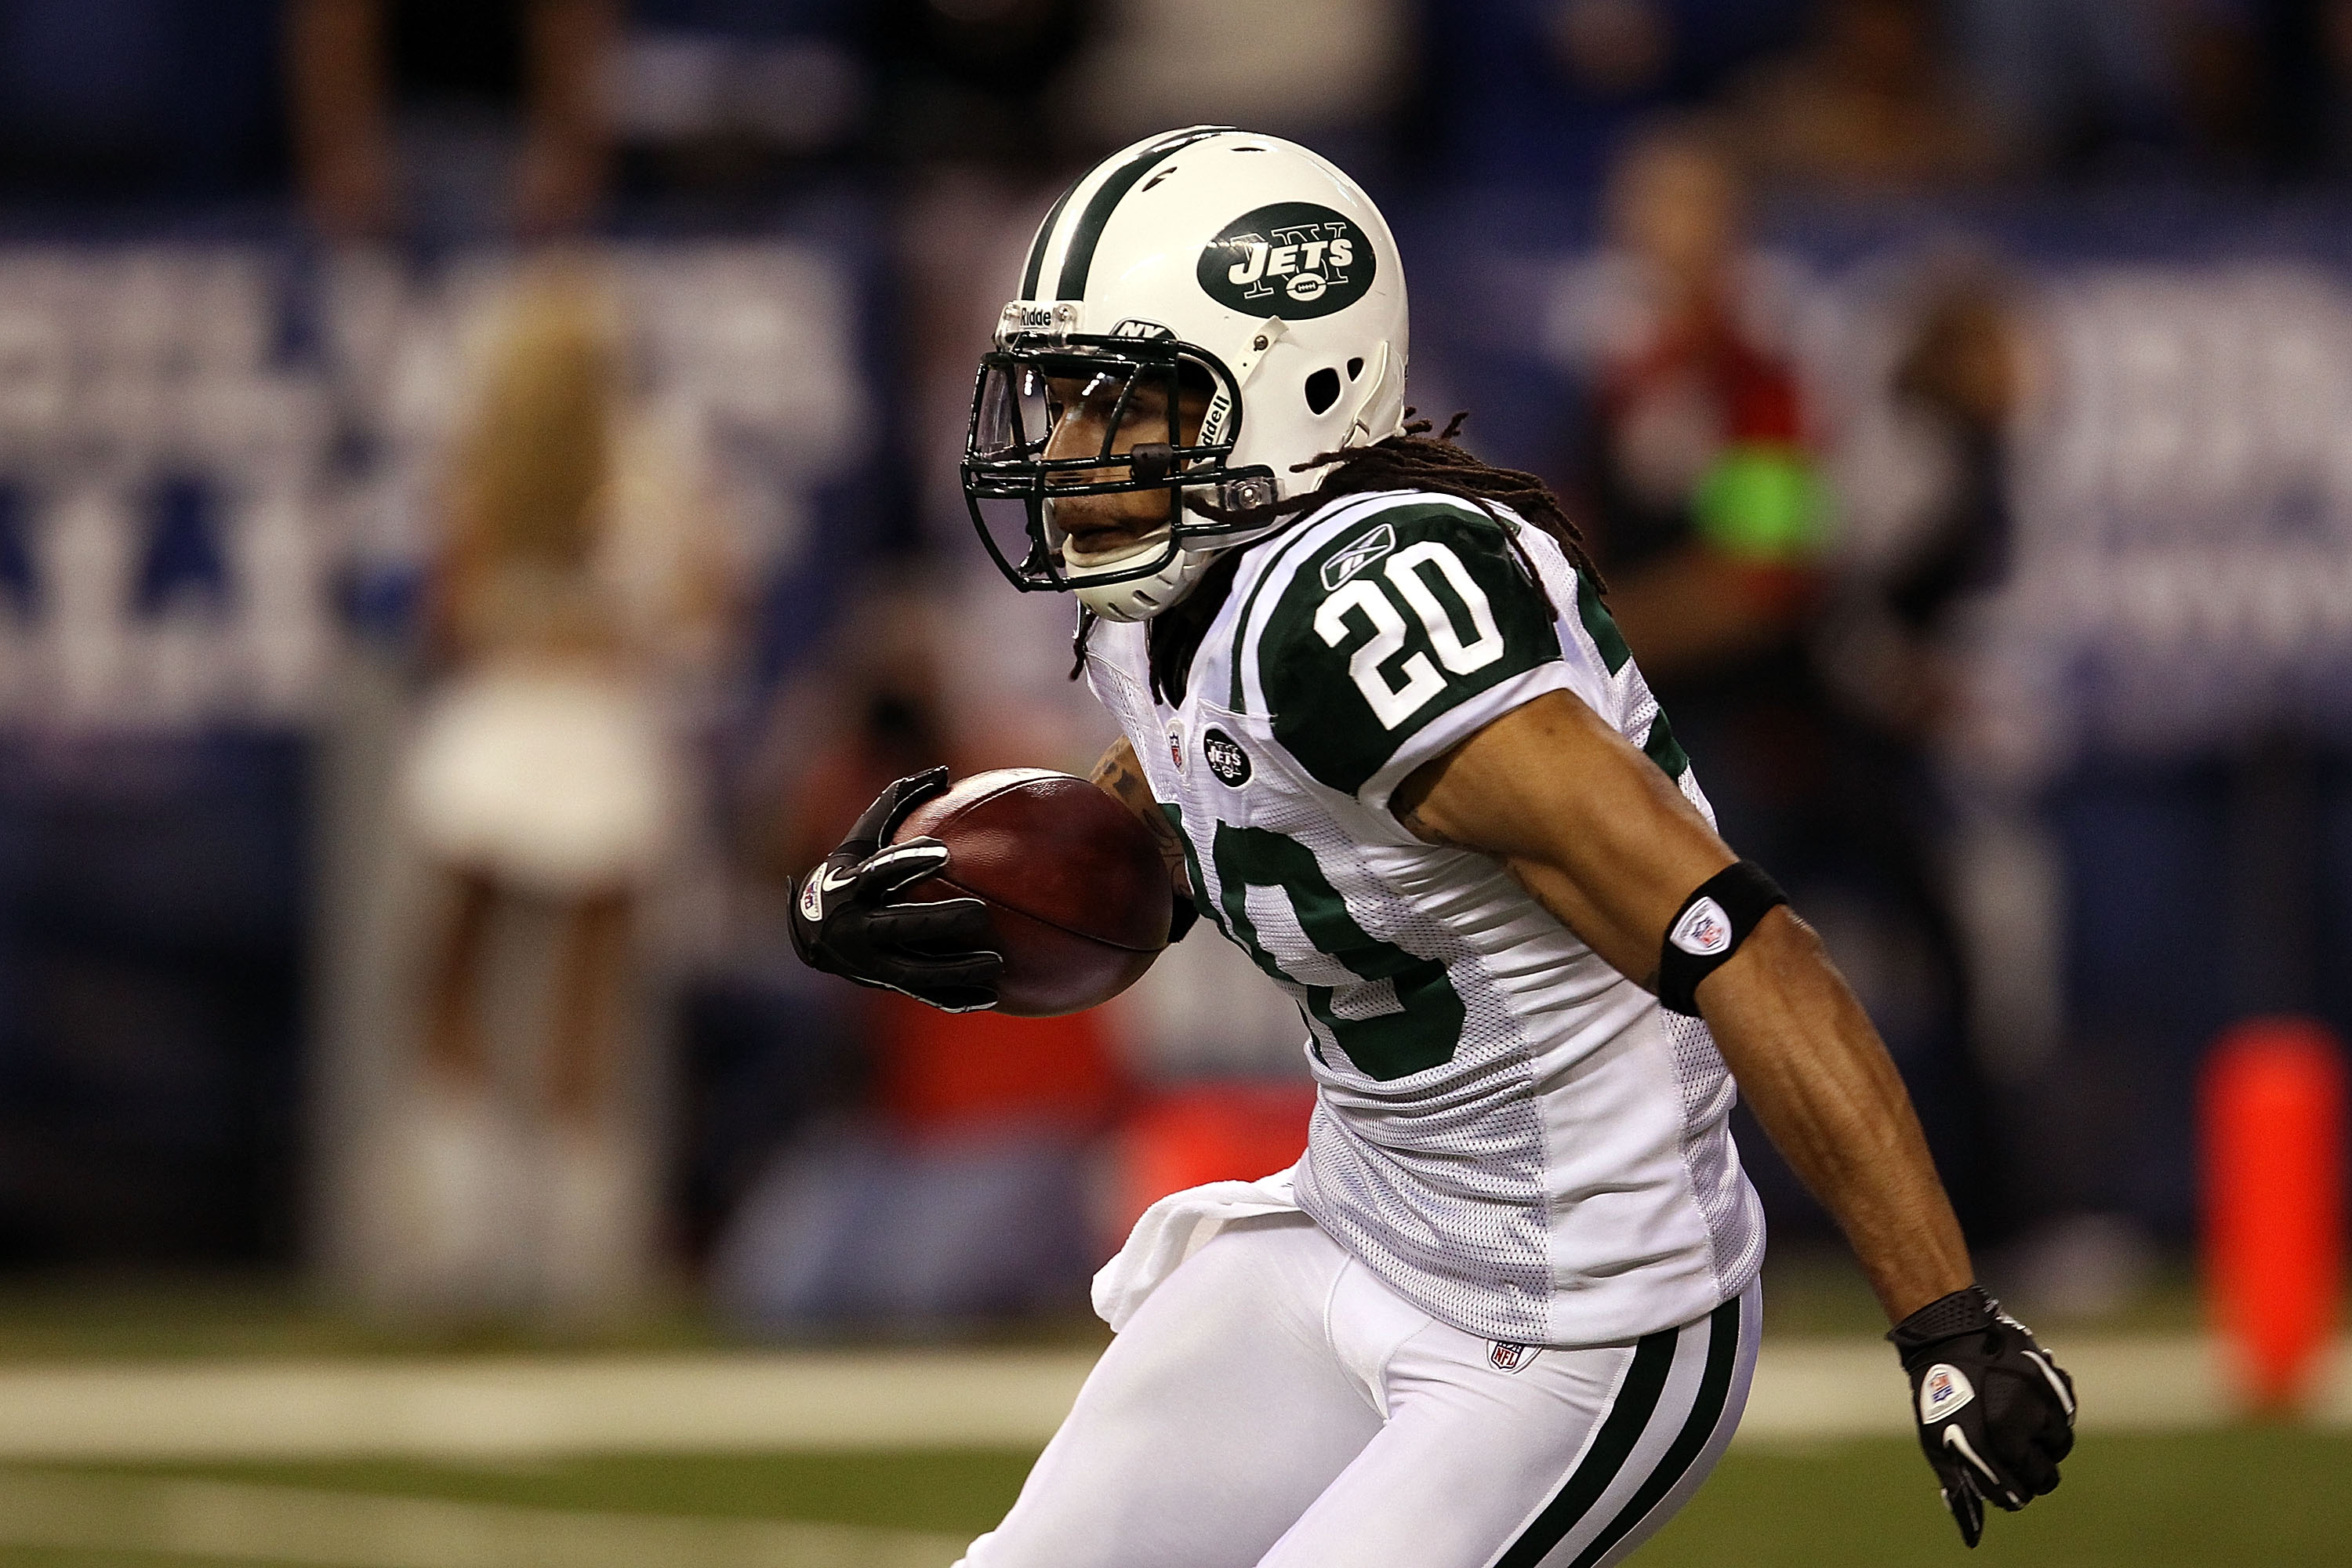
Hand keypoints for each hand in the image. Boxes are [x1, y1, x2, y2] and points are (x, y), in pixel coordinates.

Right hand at [789, 768, 1001, 1012]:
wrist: (810, 935)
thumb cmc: (847, 873)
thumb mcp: (860, 839)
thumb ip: (896, 804)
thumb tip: (943, 770)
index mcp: (850, 887)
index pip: (881, 873)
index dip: (909, 862)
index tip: (943, 853)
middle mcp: (855, 928)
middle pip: (900, 927)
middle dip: (939, 922)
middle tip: (981, 914)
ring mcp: (869, 963)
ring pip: (915, 970)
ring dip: (957, 969)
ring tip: (998, 962)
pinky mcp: (884, 985)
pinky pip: (923, 995)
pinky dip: (955, 997)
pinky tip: (992, 996)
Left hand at [1889, 1286, 2076, 1547]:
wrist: (1949, 1335)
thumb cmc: (1939, 1394)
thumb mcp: (1938, 1444)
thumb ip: (1961, 1488)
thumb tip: (1973, 1539)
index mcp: (1988, 1445)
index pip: (2017, 1495)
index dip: (2010, 1493)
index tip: (2005, 1482)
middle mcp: (2017, 1426)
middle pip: (2046, 1476)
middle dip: (2034, 1474)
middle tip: (2019, 1459)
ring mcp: (2037, 1401)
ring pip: (2060, 1445)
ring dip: (2046, 1445)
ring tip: (2024, 1430)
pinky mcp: (2051, 1381)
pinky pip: (2066, 1415)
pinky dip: (2055, 1416)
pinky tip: (2033, 1407)